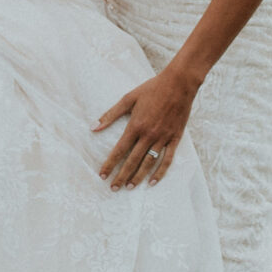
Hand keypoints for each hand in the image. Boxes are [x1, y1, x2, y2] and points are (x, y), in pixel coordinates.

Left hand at [93, 67, 196, 189]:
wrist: (179, 83)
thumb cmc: (152, 88)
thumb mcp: (128, 98)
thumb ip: (110, 114)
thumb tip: (92, 127)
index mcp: (135, 125)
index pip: (119, 150)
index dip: (110, 164)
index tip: (102, 175)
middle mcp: (148, 135)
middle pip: (132, 160)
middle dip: (121, 175)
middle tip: (113, 188)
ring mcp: (163, 138)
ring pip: (149, 162)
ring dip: (138, 176)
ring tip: (129, 187)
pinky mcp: (175, 138)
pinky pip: (167, 159)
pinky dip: (160, 172)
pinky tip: (152, 182)